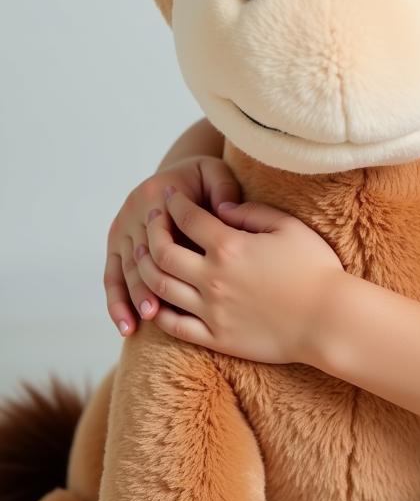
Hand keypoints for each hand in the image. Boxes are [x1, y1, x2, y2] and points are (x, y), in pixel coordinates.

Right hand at [104, 155, 240, 336]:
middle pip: (137, 254)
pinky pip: (112, 277)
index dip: (168, 255)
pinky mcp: (115, 246)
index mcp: (157, 195)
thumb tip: (226, 209)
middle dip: (144, 284)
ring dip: (129, 298)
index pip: (161, 230)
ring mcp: (120, 230)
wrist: (179, 176)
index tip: (179, 280)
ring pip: (122, 270)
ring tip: (138, 325)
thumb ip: (223, 188)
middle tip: (155, 312)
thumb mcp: (216, 173)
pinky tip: (125, 327)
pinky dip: (116, 303)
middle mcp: (132, 212)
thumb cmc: (204, 179)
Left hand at [135, 194, 344, 364]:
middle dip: (151, 232)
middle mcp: (212, 277)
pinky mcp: (215, 337)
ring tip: (143, 256)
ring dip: (145, 268)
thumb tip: (222, 208)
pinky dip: (158, 310)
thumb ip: (252, 212)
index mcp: (230, 246)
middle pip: (162, 252)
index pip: (189, 218)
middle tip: (151, 221)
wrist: (328, 319)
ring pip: (160, 287)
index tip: (171, 194)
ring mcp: (210, 310)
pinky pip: (173, 325)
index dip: (175, 203)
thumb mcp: (289, 227)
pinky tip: (157, 300)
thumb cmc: (315, 268)